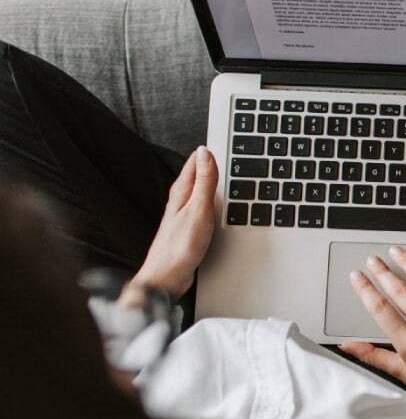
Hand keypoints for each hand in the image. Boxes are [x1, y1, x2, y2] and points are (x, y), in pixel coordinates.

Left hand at [127, 146, 217, 299]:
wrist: (166, 277)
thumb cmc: (180, 247)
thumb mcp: (198, 209)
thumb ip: (204, 181)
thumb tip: (205, 153)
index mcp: (181, 191)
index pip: (196, 161)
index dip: (210, 151)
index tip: (223, 141)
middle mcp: (179, 200)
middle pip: (197, 174)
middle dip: (211, 163)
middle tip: (226, 153)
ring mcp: (183, 214)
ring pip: (199, 190)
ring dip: (211, 182)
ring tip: (224, 174)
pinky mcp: (188, 228)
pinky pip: (201, 207)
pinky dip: (211, 201)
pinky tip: (218, 206)